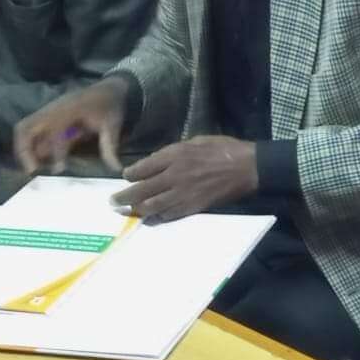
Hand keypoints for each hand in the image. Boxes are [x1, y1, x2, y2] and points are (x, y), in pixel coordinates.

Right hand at [15, 79, 128, 174]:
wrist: (108, 90)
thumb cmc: (109, 107)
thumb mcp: (112, 125)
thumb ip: (110, 146)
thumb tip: (116, 168)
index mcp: (68, 111)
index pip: (54, 133)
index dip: (56, 153)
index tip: (59, 170)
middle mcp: (52, 111)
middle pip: (26, 128)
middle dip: (25, 151)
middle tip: (32, 171)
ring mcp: (47, 113)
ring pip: (25, 130)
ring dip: (25, 150)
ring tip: (33, 169)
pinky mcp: (47, 118)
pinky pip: (31, 131)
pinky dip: (30, 146)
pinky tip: (38, 161)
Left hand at [114, 136, 257, 220]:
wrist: (246, 167)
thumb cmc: (223, 149)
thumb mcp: (195, 141)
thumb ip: (175, 152)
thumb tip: (158, 161)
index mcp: (175, 155)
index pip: (142, 168)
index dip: (130, 174)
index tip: (126, 176)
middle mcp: (174, 175)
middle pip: (141, 189)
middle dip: (124, 197)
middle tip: (113, 202)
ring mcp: (183, 193)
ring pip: (152, 206)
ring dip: (137, 210)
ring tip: (128, 211)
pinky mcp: (193, 207)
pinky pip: (170, 215)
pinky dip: (157, 217)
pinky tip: (150, 218)